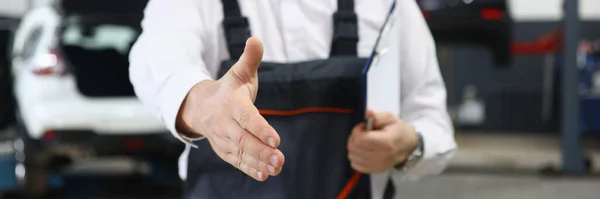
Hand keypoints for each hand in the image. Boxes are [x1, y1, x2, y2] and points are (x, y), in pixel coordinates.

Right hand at [177, 37, 284, 180]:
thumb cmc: (228, 89)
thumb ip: (250, 59)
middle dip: (261, 151)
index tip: (276, 139)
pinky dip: (250, 169)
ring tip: (276, 168)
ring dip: (258, 162)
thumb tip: (256, 40)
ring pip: (240, 153)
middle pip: (243, 140)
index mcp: (230, 103)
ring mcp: (223, 139)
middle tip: (280, 159)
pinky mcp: (224, 151)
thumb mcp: (239, 73)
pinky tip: (265, 175)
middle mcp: (224, 123)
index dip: (261, 129)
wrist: (199, 107)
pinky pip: (237, 161)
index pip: (246, 118)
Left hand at [347, 110, 418, 173]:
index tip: (363, 127)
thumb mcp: (391, 118)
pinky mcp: (375, 170)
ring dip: (354, 147)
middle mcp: (381, 156)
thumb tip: (368, 113)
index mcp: (386, 142)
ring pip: (353, 156)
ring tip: (363, 142)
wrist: (409, 147)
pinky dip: (356, 157)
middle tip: (362, 133)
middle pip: (354, 148)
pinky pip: (356, 165)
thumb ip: (378, 116)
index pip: (360, 139)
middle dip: (354, 138)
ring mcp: (377, 165)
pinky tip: (362, 151)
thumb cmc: (398, 131)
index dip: (357, 130)